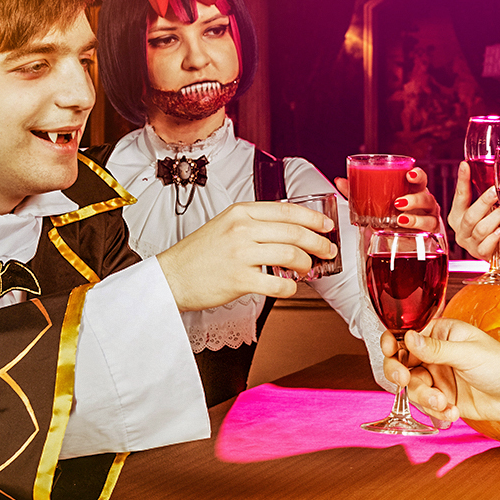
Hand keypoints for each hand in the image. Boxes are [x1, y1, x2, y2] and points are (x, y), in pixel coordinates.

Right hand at [157, 202, 337, 310]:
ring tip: (308, 269)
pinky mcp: (238, 280)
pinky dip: (290, 288)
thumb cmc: (199, 254)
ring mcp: (240, 254)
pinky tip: (289, 287)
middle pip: (294, 232)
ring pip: (290, 255)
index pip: (287, 211)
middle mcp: (241, 229)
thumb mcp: (225, 224)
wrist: (171, 277)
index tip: (327, 225)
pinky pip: (277, 284)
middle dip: (318, 242)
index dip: (313, 218)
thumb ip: (255, 223)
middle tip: (328, 250)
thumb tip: (290, 228)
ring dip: (306, 264)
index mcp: (240, 212)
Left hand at [333, 166, 440, 230]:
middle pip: (426, 196)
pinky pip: (428, 230)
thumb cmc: (393, 217)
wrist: (401, 240)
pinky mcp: (429, 233)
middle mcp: (423, 203)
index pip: (419, 179)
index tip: (408, 175)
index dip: (417, 175)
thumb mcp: (375, 204)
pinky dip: (417, 228)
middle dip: (415, 198)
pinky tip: (405, 228)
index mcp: (412, 191)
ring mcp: (428, 218)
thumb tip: (341, 181)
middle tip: (399, 201)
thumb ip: (358, 193)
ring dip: (414, 216)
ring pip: (428, 215)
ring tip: (400, 217)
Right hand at [381, 319, 499, 426]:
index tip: (389, 352)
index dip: (393, 344)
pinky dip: (436, 412)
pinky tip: (453, 414)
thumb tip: (409, 337)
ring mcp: (439, 378)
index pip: (407, 337)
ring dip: (425, 398)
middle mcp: (436, 355)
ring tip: (445, 404)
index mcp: (441, 334)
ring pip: (413, 388)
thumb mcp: (468, 354)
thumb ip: (436, 349)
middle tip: (404, 380)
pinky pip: (426, 406)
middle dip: (401, 374)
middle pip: (402, 364)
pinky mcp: (444, 398)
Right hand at [447, 161, 499, 261]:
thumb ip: (489, 195)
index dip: (463, 180)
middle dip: (484, 202)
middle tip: (496, 190)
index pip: (460, 196)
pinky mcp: (479, 254)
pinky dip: (493, 238)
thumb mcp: (490, 208)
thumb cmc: (496, 225)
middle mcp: (460, 229)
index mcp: (458, 214)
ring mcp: (469, 243)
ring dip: (494, 218)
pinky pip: (485, 247)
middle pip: (470, 215)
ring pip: (479, 230)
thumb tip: (499, 173)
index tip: (465, 165)